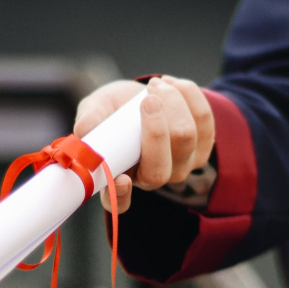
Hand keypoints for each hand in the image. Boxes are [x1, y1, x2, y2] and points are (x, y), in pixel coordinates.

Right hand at [73, 76, 214, 212]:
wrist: (144, 95)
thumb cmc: (115, 109)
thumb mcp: (97, 109)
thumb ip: (90, 119)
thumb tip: (84, 130)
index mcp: (121, 178)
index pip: (120, 202)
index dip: (121, 196)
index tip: (121, 179)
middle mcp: (153, 179)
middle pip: (160, 169)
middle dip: (156, 129)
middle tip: (147, 98)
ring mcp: (182, 166)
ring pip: (186, 138)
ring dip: (172, 102)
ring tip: (155, 85)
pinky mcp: (203, 146)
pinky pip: (204, 120)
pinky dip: (188, 95)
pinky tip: (172, 84)